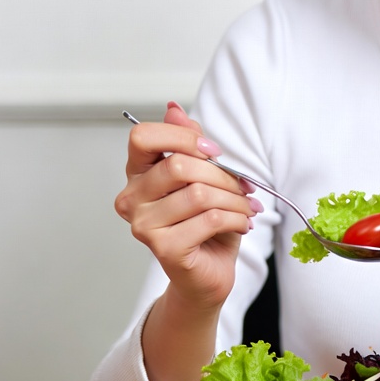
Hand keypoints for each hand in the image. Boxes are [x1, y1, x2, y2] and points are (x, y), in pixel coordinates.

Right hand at [115, 102, 257, 309]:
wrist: (208, 272)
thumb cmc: (205, 222)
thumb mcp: (203, 175)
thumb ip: (188, 142)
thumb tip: (173, 108)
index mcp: (138, 174)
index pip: (143, 137)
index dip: (183, 137)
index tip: (214, 151)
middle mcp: (132, 199)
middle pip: (179, 165)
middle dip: (224, 174)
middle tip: (244, 187)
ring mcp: (143, 226)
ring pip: (199, 193)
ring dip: (235, 199)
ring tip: (247, 208)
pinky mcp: (163, 248)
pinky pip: (209, 218)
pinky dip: (236, 218)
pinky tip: (242, 223)